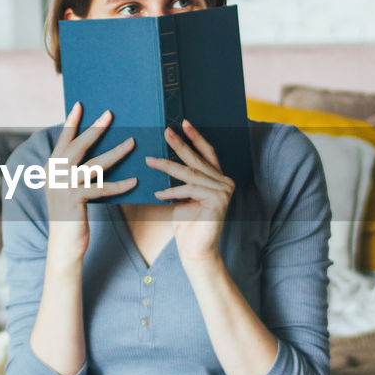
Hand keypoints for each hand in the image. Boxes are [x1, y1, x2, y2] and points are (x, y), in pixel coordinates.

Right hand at [44, 101, 135, 262]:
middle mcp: (54, 175)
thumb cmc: (70, 215)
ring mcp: (63, 187)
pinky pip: (102, 189)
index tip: (79, 104)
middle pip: (77, 147)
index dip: (71, 122)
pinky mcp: (75, 201)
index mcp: (50, 168)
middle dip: (94, 129)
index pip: (63, 140)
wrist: (63, 243)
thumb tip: (91, 154)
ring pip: (94, 165)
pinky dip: (119, 185)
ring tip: (132, 143)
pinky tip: (134, 181)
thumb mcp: (67, 189)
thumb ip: (72, 171)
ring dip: (115, 153)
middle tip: (109, 114)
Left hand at [147, 119, 234, 265]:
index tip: (183, 123)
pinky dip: (172, 192)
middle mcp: (225, 182)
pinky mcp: (218, 201)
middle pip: (198, 160)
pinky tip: (158, 194)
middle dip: (180, 144)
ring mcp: (224, 191)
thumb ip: (180, 180)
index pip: (207, 153)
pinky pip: (189, 190)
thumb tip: (160, 160)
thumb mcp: (181, 197)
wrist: (196, 251)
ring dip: (167, 167)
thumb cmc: (187, 225)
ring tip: (150, 161)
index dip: (196, 137)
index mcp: (218, 178)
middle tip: (165, 131)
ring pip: (190, 174)